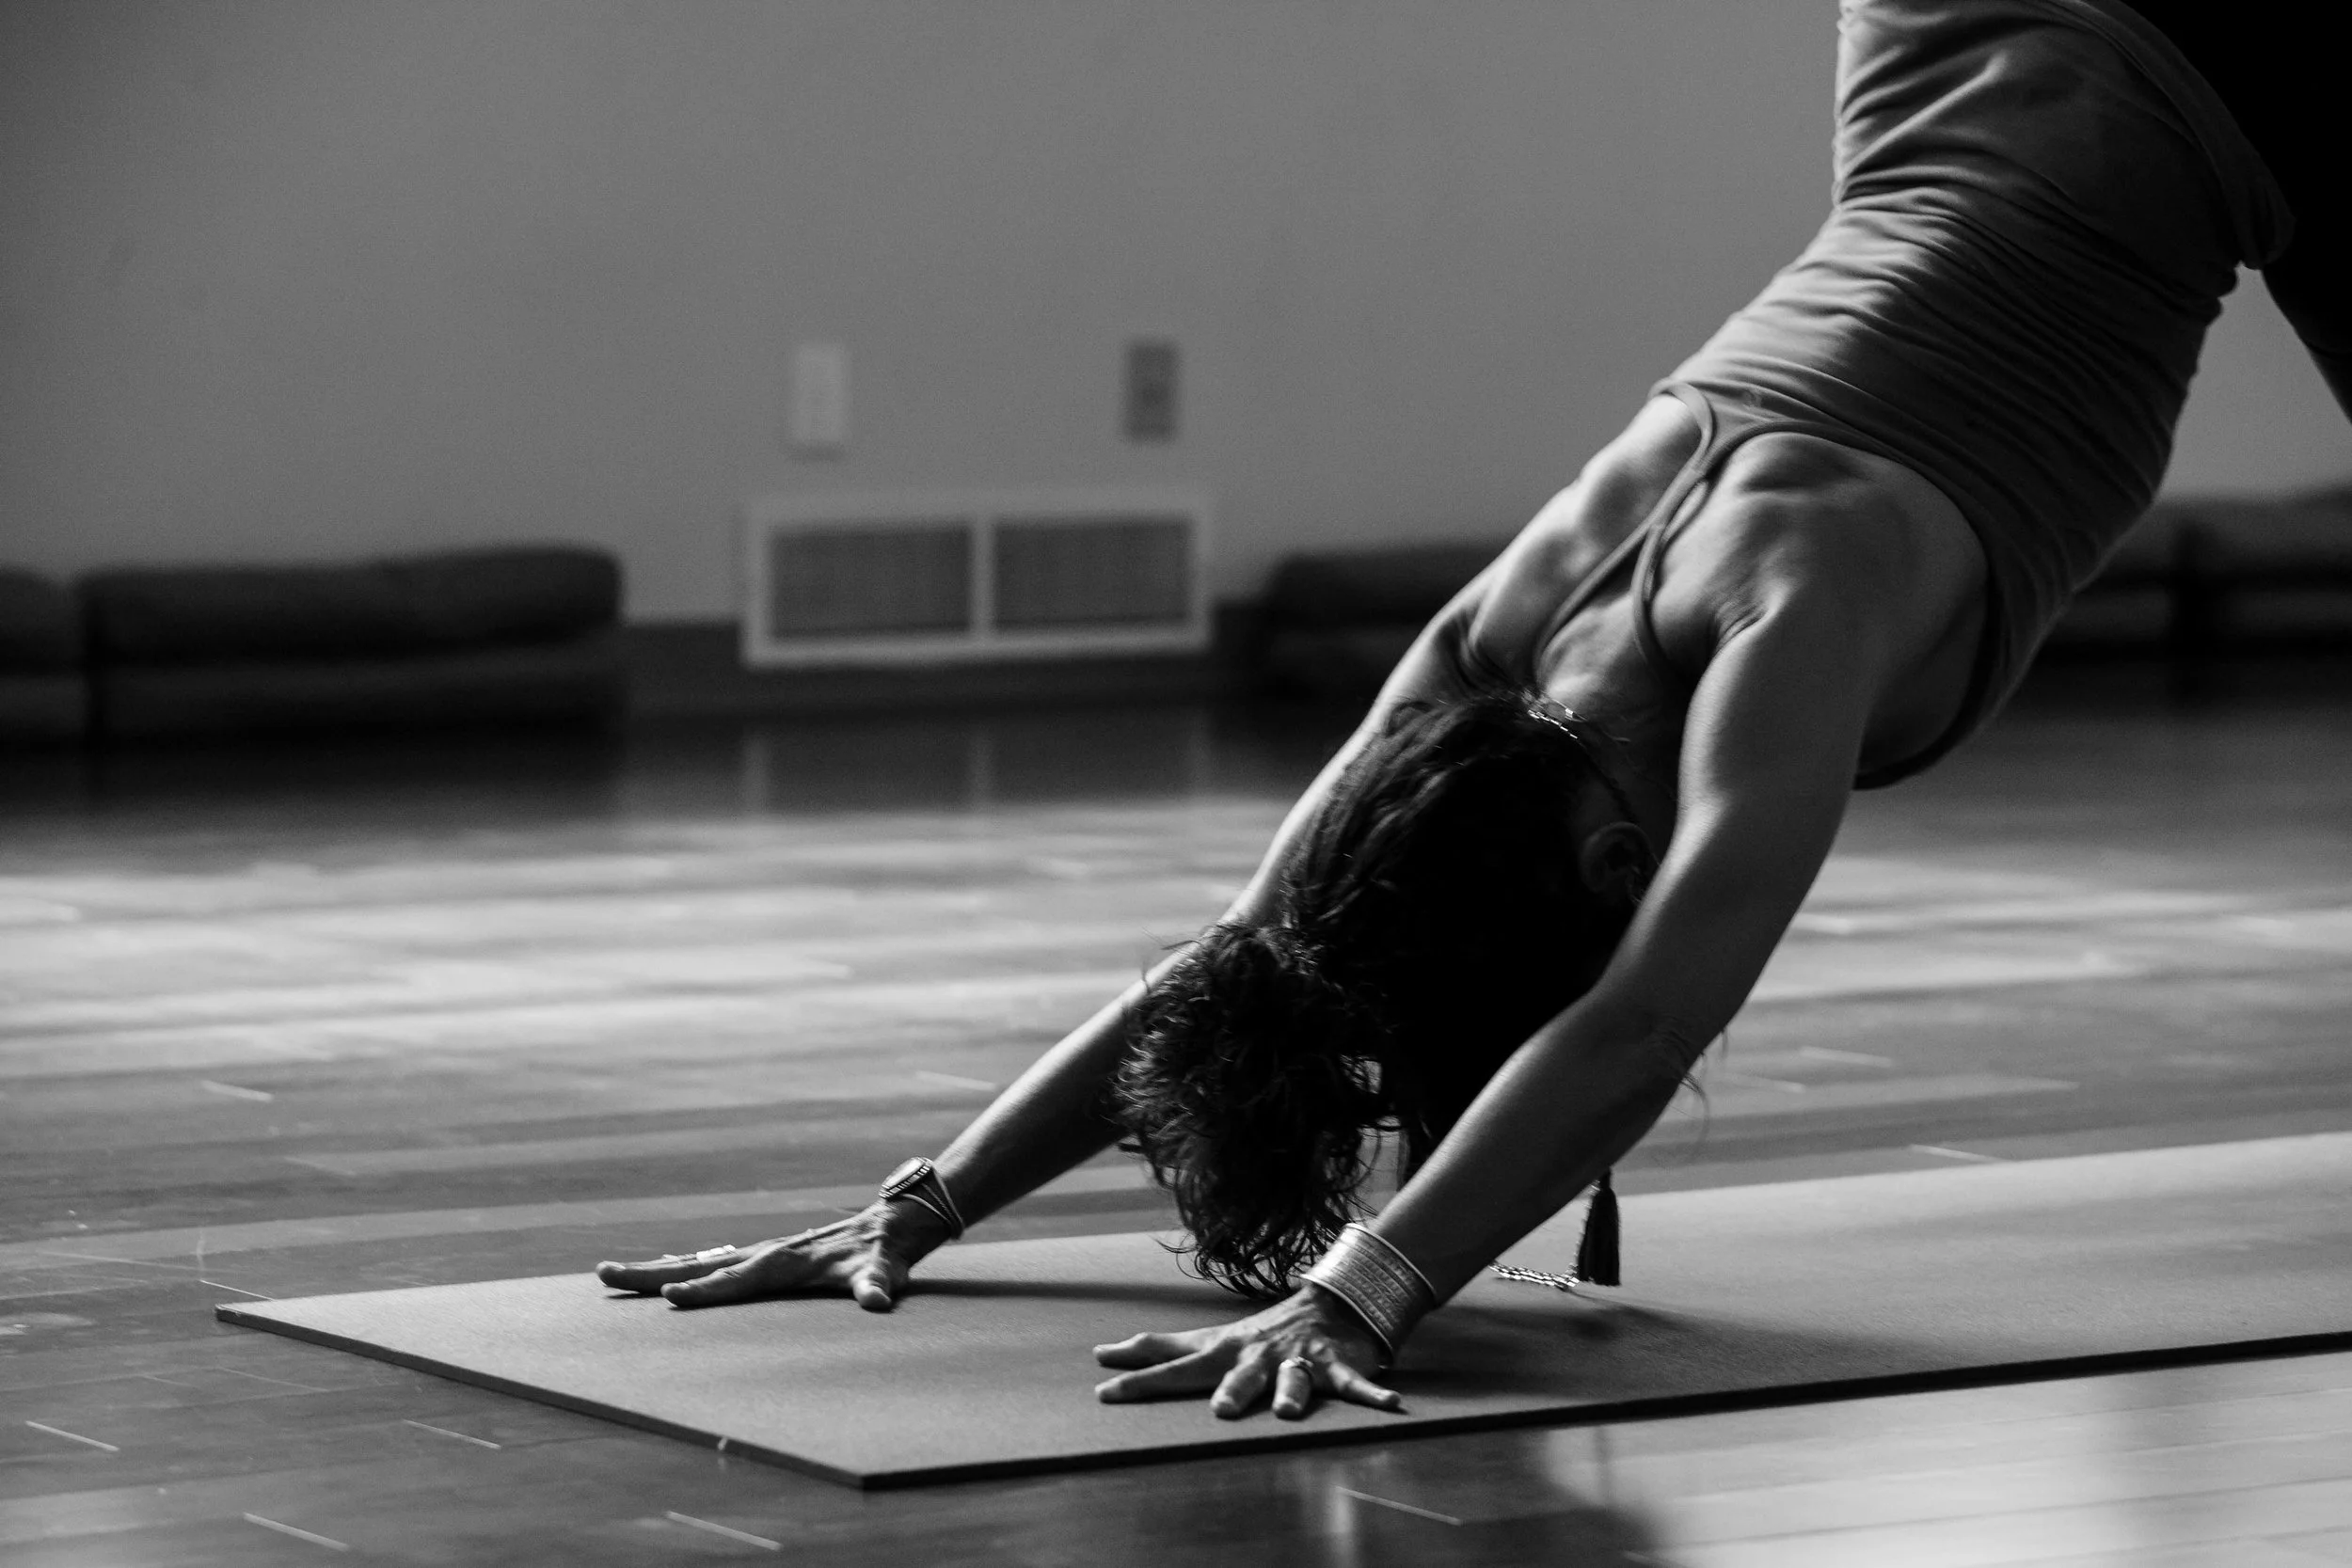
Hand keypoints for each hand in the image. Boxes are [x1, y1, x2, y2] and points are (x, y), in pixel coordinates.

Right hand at [594, 1201, 946, 1312]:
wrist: (894, 1223)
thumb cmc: (887, 1254)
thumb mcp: (885, 1272)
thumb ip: (878, 1285)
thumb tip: (878, 1300)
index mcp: (785, 1262)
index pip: (737, 1280)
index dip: (706, 1291)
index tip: (671, 1298)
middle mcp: (766, 1254)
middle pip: (700, 1265)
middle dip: (652, 1274)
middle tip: (604, 1274)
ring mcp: (763, 1253)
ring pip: (700, 1262)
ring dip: (657, 1269)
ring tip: (613, 1274)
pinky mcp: (766, 1257)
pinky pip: (714, 1264)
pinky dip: (682, 1268)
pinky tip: (663, 1276)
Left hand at [1092, 1285, 1406, 1420]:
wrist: (1326, 1304)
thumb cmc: (1257, 1334)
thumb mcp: (1208, 1340)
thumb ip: (1160, 1349)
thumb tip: (1103, 1354)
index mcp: (1224, 1352)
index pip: (1176, 1366)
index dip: (1142, 1380)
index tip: (1104, 1394)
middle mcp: (1259, 1355)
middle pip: (1240, 1374)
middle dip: (1231, 1390)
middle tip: (1220, 1411)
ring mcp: (1298, 1360)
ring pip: (1294, 1378)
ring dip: (1292, 1392)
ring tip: (1288, 1410)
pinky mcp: (1336, 1366)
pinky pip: (1354, 1384)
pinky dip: (1373, 1395)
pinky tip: (1392, 1407)